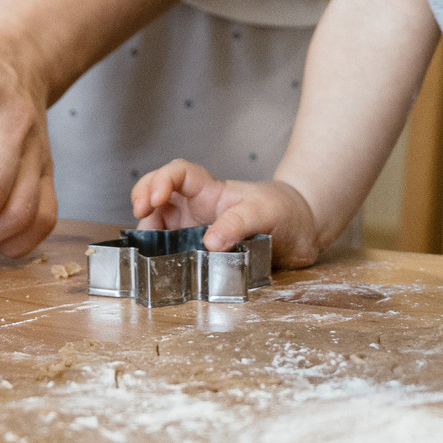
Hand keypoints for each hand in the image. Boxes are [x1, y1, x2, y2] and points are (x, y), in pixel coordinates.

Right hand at [130, 161, 329, 264]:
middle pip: (158, 194)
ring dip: (148, 234)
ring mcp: (195, 231)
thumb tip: (210, 242)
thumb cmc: (285, 211)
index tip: (154, 198)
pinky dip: (161, 259)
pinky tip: (160, 269)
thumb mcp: (265, 213)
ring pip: (159, 226)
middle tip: (140, 217)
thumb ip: (240, 224)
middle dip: (142, 199)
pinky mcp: (200, 254)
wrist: (302, 231)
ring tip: (148, 250)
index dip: (161, 180)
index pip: (178, 173)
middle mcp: (197, 208)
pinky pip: (173, 253)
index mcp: (210, 190)